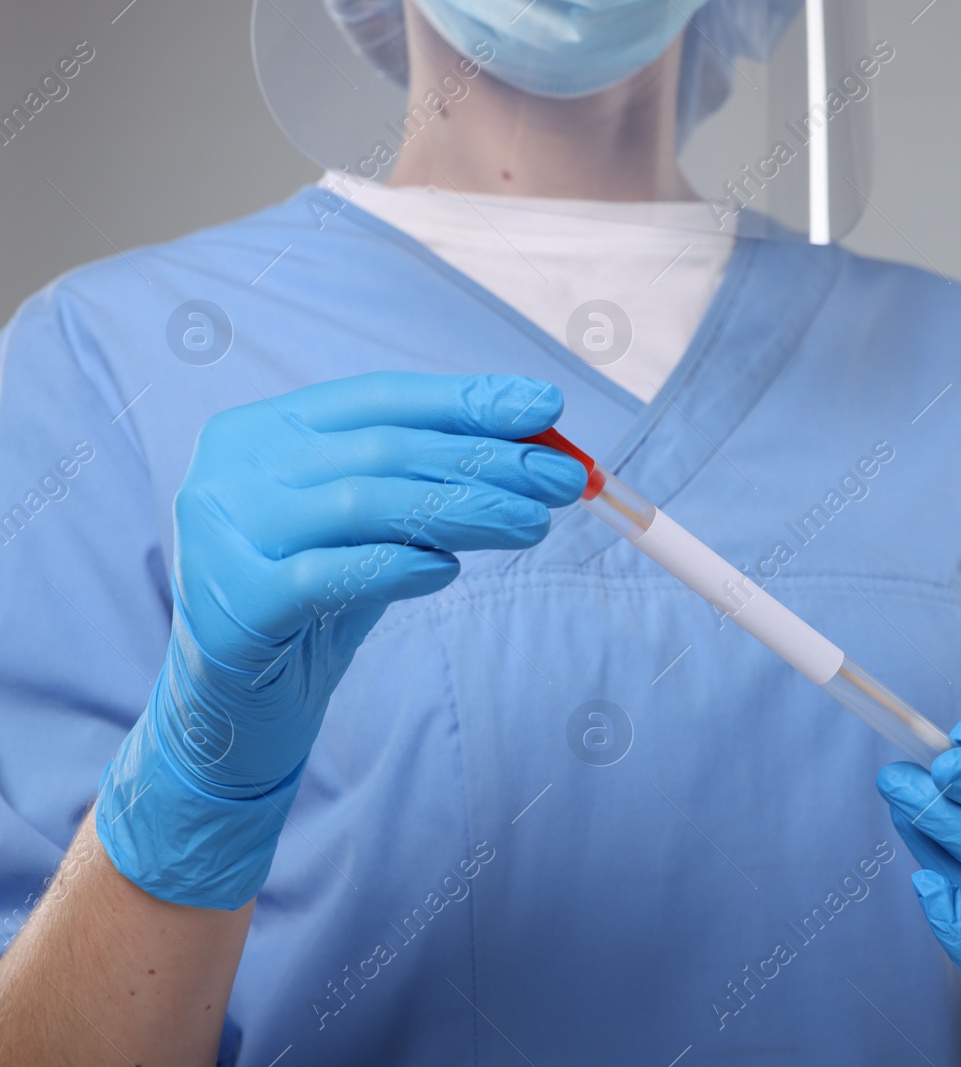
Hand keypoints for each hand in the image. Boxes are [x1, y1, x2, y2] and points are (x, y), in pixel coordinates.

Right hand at [97, 373, 587, 907]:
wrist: (239, 702)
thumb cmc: (318, 596)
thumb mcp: (374, 525)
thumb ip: (430, 478)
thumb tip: (537, 444)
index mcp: (263, 428)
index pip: (381, 397)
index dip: (467, 401)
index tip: (548, 409)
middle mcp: (231, 470)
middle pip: (382, 449)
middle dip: (485, 460)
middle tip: (563, 480)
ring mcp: (222, 535)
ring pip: (363, 504)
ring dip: (463, 511)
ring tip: (532, 525)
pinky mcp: (234, 606)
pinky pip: (328, 575)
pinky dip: (397, 566)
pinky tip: (448, 571)